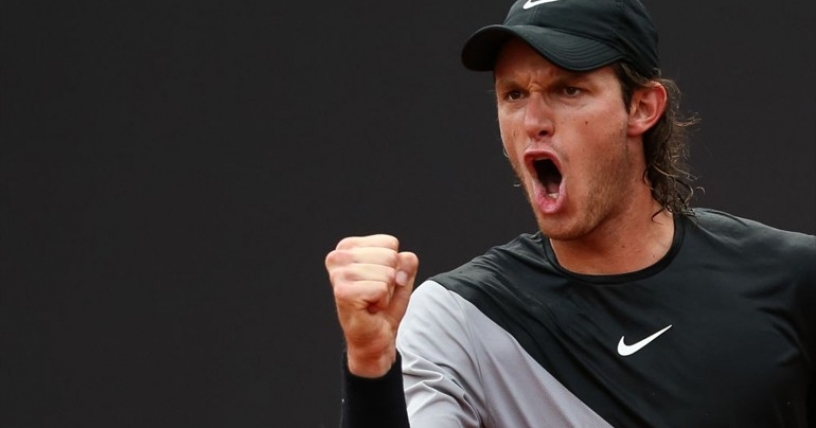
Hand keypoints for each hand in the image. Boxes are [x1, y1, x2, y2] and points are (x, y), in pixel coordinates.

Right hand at [325, 234, 418, 377]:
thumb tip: (403, 261)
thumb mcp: (401, 277)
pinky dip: (382, 302)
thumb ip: (407, 262)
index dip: (393, 265)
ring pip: (387, 273)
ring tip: (372, 301)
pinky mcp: (342, 292)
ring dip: (385, 292)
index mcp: (348, 247)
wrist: (375, 337)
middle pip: (390, 256)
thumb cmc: (384, 304)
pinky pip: (381, 289)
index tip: (378, 280)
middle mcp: (337, 257)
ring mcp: (338, 275)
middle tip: (376, 293)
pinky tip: (369, 308)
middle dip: (390, 279)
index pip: (390, 243)